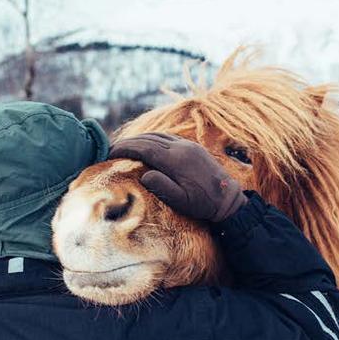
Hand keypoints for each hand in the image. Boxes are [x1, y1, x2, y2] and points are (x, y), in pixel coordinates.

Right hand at [109, 133, 246, 221]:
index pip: (144, 148)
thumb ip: (162, 187)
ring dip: (139, 138)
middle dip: (128, 142)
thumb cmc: (203, 204)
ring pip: (158, 135)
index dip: (125, 148)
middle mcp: (181, 148)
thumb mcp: (181, 201)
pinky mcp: (193, 147)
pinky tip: (146, 144)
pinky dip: (153, 138)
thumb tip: (144, 174)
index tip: (110, 152)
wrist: (228, 199)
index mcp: (176, 160)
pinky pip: (168, 137)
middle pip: (149, 139)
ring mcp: (188, 145)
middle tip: (111, 148)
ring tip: (125, 146)